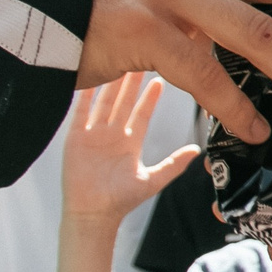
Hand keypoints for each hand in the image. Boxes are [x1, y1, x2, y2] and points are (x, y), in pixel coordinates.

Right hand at [62, 74, 199, 225]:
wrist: (94, 213)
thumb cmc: (121, 201)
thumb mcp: (153, 179)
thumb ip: (174, 164)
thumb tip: (196, 151)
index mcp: (129, 143)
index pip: (141, 113)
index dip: (150, 96)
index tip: (159, 78)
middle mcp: (111, 135)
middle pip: (123, 102)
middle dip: (131, 81)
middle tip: (139, 57)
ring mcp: (93, 135)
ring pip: (103, 102)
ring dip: (110, 83)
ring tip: (116, 61)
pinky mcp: (75, 138)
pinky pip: (79, 113)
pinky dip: (82, 96)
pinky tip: (87, 78)